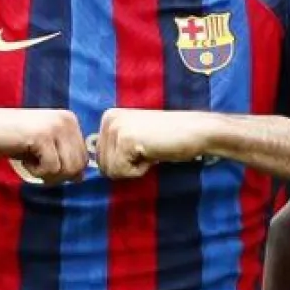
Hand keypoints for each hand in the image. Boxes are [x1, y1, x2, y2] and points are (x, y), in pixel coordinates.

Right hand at [0, 106, 87, 183]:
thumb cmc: (11, 138)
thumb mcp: (43, 147)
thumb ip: (63, 158)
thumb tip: (81, 177)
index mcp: (70, 120)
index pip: (84, 159)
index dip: (64, 170)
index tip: (43, 162)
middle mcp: (67, 120)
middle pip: (79, 166)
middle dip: (57, 175)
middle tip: (36, 166)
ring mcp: (56, 127)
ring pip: (68, 170)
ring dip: (46, 174)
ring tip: (30, 160)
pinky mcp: (42, 137)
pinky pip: (51, 169)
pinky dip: (36, 172)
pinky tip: (24, 159)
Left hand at [97, 109, 217, 178]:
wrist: (195, 131)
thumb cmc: (167, 139)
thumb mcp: (133, 138)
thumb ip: (114, 148)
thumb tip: (94, 169)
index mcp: (107, 117)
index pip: (99, 158)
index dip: (122, 162)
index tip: (141, 147)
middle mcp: (107, 119)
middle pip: (102, 166)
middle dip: (126, 166)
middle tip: (147, 150)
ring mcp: (116, 128)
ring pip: (110, 171)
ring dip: (133, 168)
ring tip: (150, 150)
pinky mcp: (125, 140)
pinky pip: (122, 172)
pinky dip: (139, 170)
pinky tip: (152, 153)